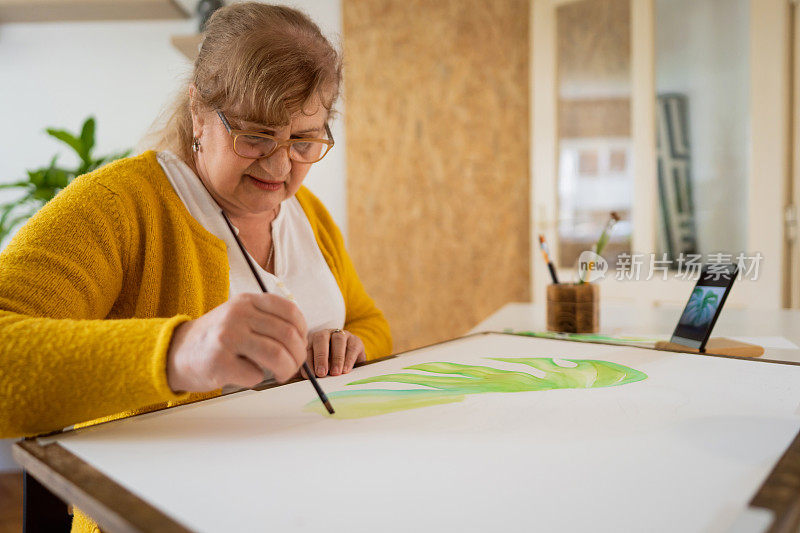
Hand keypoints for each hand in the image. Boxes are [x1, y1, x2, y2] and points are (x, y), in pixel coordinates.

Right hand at [166, 293, 307, 391]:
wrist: (175, 352)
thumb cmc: (216, 338)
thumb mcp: (240, 316)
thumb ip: (267, 319)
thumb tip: (301, 340)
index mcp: (247, 301)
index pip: (290, 311)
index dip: (302, 331)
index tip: (300, 344)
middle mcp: (238, 315)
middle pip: (287, 336)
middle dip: (297, 356)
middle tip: (293, 366)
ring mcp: (227, 337)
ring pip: (276, 356)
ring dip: (285, 370)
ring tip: (281, 375)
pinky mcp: (219, 362)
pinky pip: (254, 375)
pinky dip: (257, 379)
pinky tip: (246, 374)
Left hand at [305, 329, 365, 377]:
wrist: (349, 360)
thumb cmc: (329, 364)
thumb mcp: (319, 367)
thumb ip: (312, 370)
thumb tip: (308, 378)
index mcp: (313, 339)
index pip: (308, 347)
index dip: (308, 361)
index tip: (309, 375)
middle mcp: (326, 334)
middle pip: (321, 339)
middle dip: (321, 357)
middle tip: (321, 373)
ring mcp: (342, 335)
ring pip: (338, 340)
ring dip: (336, 358)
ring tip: (335, 373)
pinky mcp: (355, 340)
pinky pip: (352, 347)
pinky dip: (349, 359)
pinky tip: (346, 370)